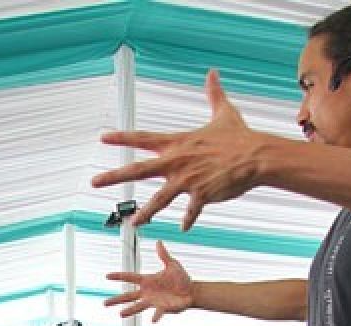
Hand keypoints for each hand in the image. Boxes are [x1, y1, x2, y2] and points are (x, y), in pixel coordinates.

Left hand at [92, 70, 261, 229]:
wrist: (257, 156)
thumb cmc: (240, 136)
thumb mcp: (224, 112)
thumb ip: (213, 94)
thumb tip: (213, 73)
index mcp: (178, 143)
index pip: (143, 138)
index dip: (122, 137)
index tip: (103, 138)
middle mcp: (177, 161)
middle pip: (138, 169)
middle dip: (114, 176)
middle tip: (94, 182)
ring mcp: (188, 180)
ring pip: (158, 199)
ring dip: (144, 212)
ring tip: (132, 223)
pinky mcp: (201, 195)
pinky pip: (190, 211)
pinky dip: (187, 220)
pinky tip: (182, 228)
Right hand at [105, 241, 195, 322]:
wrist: (191, 291)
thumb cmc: (181, 278)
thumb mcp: (172, 264)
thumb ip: (164, 255)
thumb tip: (158, 242)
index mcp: (147, 281)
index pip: (130, 277)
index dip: (119, 276)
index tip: (107, 276)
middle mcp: (147, 292)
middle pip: (128, 296)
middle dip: (117, 299)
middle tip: (104, 303)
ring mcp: (154, 301)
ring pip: (138, 306)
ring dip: (130, 310)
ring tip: (120, 314)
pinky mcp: (163, 308)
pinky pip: (157, 312)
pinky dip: (155, 316)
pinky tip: (152, 320)